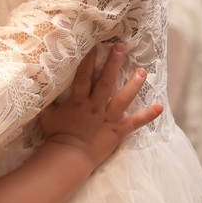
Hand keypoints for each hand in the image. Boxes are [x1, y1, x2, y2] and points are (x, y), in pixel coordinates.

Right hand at [38, 45, 160, 166]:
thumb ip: (48, 99)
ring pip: (122, 99)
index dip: (88, 60)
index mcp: (78, 101)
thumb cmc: (57, 135)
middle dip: (113, 64)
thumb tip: (41, 82)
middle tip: (120, 47)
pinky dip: (148, 116)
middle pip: (105, 82)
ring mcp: (108, 118)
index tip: (94, 45)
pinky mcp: (118, 130)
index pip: (83, 76)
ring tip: (142, 72)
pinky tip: (160, 107)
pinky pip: (135, 123)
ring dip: (133, 85)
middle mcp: (94, 107)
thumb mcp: (47, 114)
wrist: (69, 157)